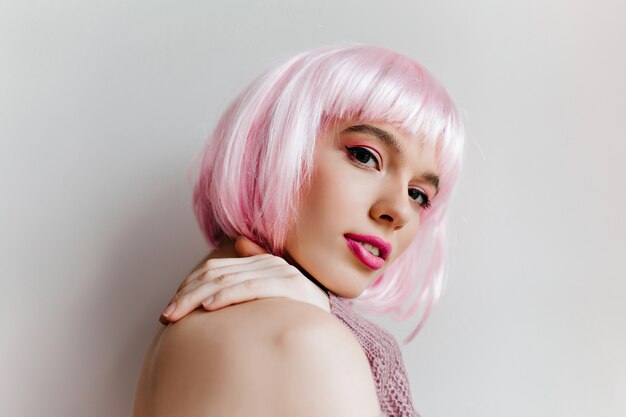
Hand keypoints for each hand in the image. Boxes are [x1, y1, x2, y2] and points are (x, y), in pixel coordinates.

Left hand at [159, 236, 329, 323]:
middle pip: (217, 274)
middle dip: (187, 294)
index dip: (190, 286)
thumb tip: (239, 242)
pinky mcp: (290, 286)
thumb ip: (255, 267)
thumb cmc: (297, 311)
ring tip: (179, 313)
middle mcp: (270, 262)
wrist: (329, 325)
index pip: (216, 269)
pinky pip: (252, 288)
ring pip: (229, 280)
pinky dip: (227, 296)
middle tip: (167, 314)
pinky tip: (209, 306)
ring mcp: (281, 272)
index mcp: (261, 262)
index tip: (171, 305)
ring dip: (198, 298)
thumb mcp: (273, 290)